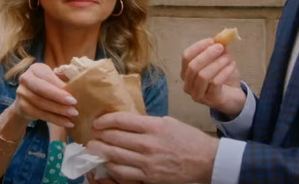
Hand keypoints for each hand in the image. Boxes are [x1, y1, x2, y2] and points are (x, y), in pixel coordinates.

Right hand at [11, 62, 76, 127]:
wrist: (27, 100)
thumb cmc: (47, 86)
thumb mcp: (54, 79)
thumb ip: (64, 79)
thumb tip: (80, 81)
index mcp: (36, 68)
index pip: (48, 78)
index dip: (60, 88)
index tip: (74, 98)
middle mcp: (25, 78)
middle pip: (42, 90)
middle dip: (59, 99)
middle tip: (74, 107)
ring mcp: (21, 93)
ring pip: (41, 104)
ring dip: (59, 111)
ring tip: (73, 115)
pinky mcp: (21, 107)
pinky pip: (39, 114)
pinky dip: (54, 119)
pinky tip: (66, 122)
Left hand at [87, 112, 218, 183]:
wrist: (206, 161)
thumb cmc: (189, 139)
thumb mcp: (168, 122)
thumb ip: (147, 123)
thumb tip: (126, 123)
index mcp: (154, 126)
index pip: (121, 120)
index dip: (105, 120)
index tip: (98, 122)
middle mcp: (148, 143)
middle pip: (114, 138)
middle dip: (99, 136)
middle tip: (92, 135)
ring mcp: (147, 162)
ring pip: (114, 156)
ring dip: (100, 152)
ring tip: (94, 148)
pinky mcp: (149, 177)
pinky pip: (123, 173)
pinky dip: (111, 168)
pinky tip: (107, 164)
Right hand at [181, 38, 244, 116]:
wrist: (234, 97)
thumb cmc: (223, 77)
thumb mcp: (219, 60)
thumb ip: (217, 50)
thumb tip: (220, 38)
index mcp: (186, 73)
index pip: (186, 57)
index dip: (198, 47)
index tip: (212, 41)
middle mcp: (188, 85)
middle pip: (192, 66)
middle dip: (207, 54)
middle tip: (221, 47)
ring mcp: (198, 95)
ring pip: (203, 76)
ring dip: (217, 63)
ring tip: (229, 57)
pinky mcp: (210, 100)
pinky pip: (215, 83)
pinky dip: (224, 72)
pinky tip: (232, 66)